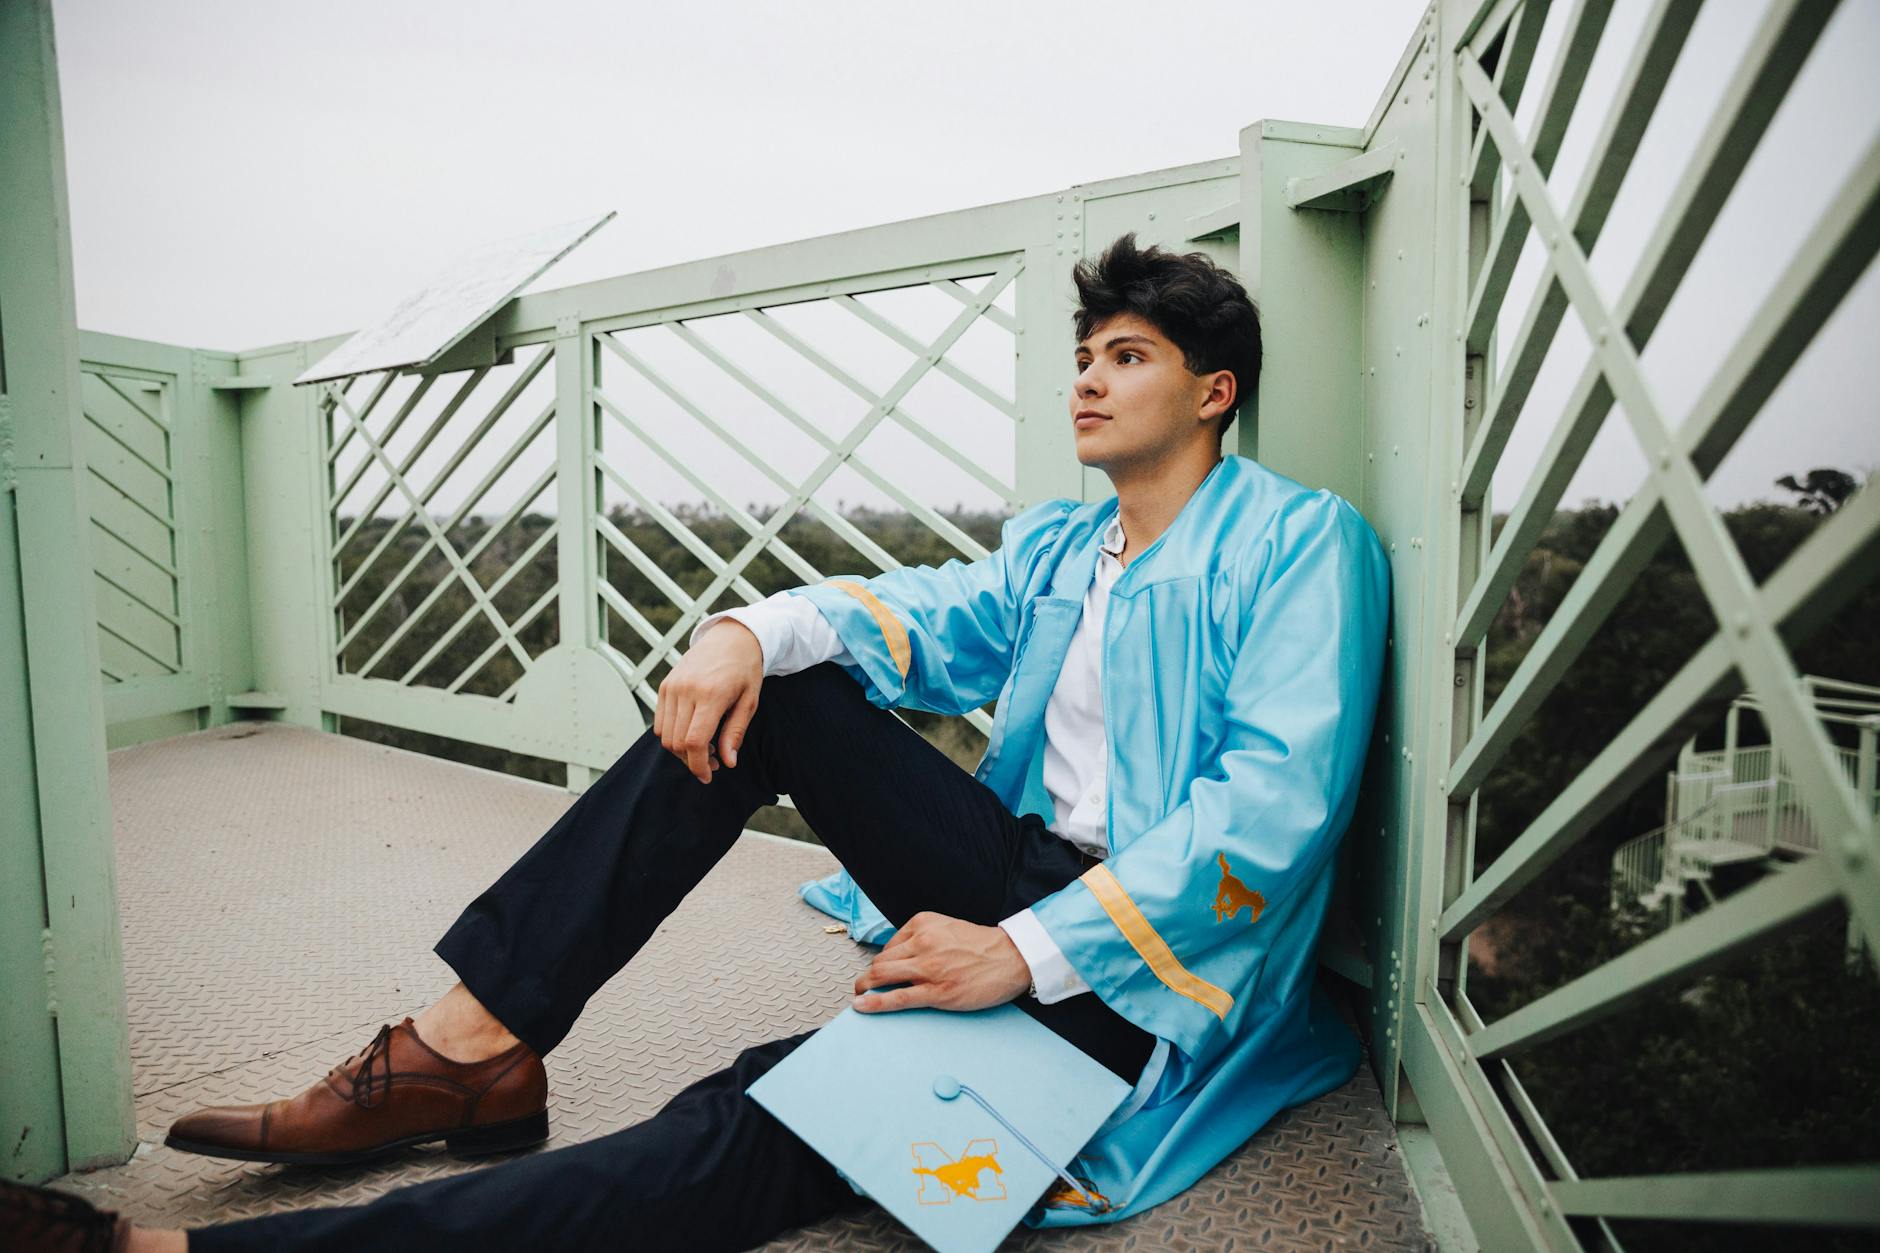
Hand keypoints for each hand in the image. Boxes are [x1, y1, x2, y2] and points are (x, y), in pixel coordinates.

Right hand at [654, 620, 763, 783]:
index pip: (694, 741)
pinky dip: (672, 735)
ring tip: (704, 748)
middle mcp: (686, 690)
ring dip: (681, 750)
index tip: (708, 776)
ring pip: (665, 735)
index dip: (699, 766)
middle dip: (692, 761)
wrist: (732, 637)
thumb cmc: (745, 670)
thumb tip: (728, 762)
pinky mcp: (665, 685)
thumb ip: (735, 733)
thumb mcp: (749, 702)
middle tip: (713, 762)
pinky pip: (660, 721)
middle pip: (677, 742)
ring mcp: (672, 687)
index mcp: (710, 695)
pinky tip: (692, 733)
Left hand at [851, 911, 1031, 1012]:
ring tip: (860, 994)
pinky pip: (897, 997)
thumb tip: (900, 955)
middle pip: (881, 960)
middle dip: (869, 975)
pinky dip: (874, 1002)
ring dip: (865, 986)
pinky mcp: (937, 991)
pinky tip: (861, 1005)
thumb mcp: (947, 927)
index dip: (883, 960)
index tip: (882, 970)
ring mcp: (929, 968)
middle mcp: (922, 942)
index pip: (889, 944)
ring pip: (882, 976)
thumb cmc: (982, 945)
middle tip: (865, 984)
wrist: (1011, 958)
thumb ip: (923, 937)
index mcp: (923, 923)